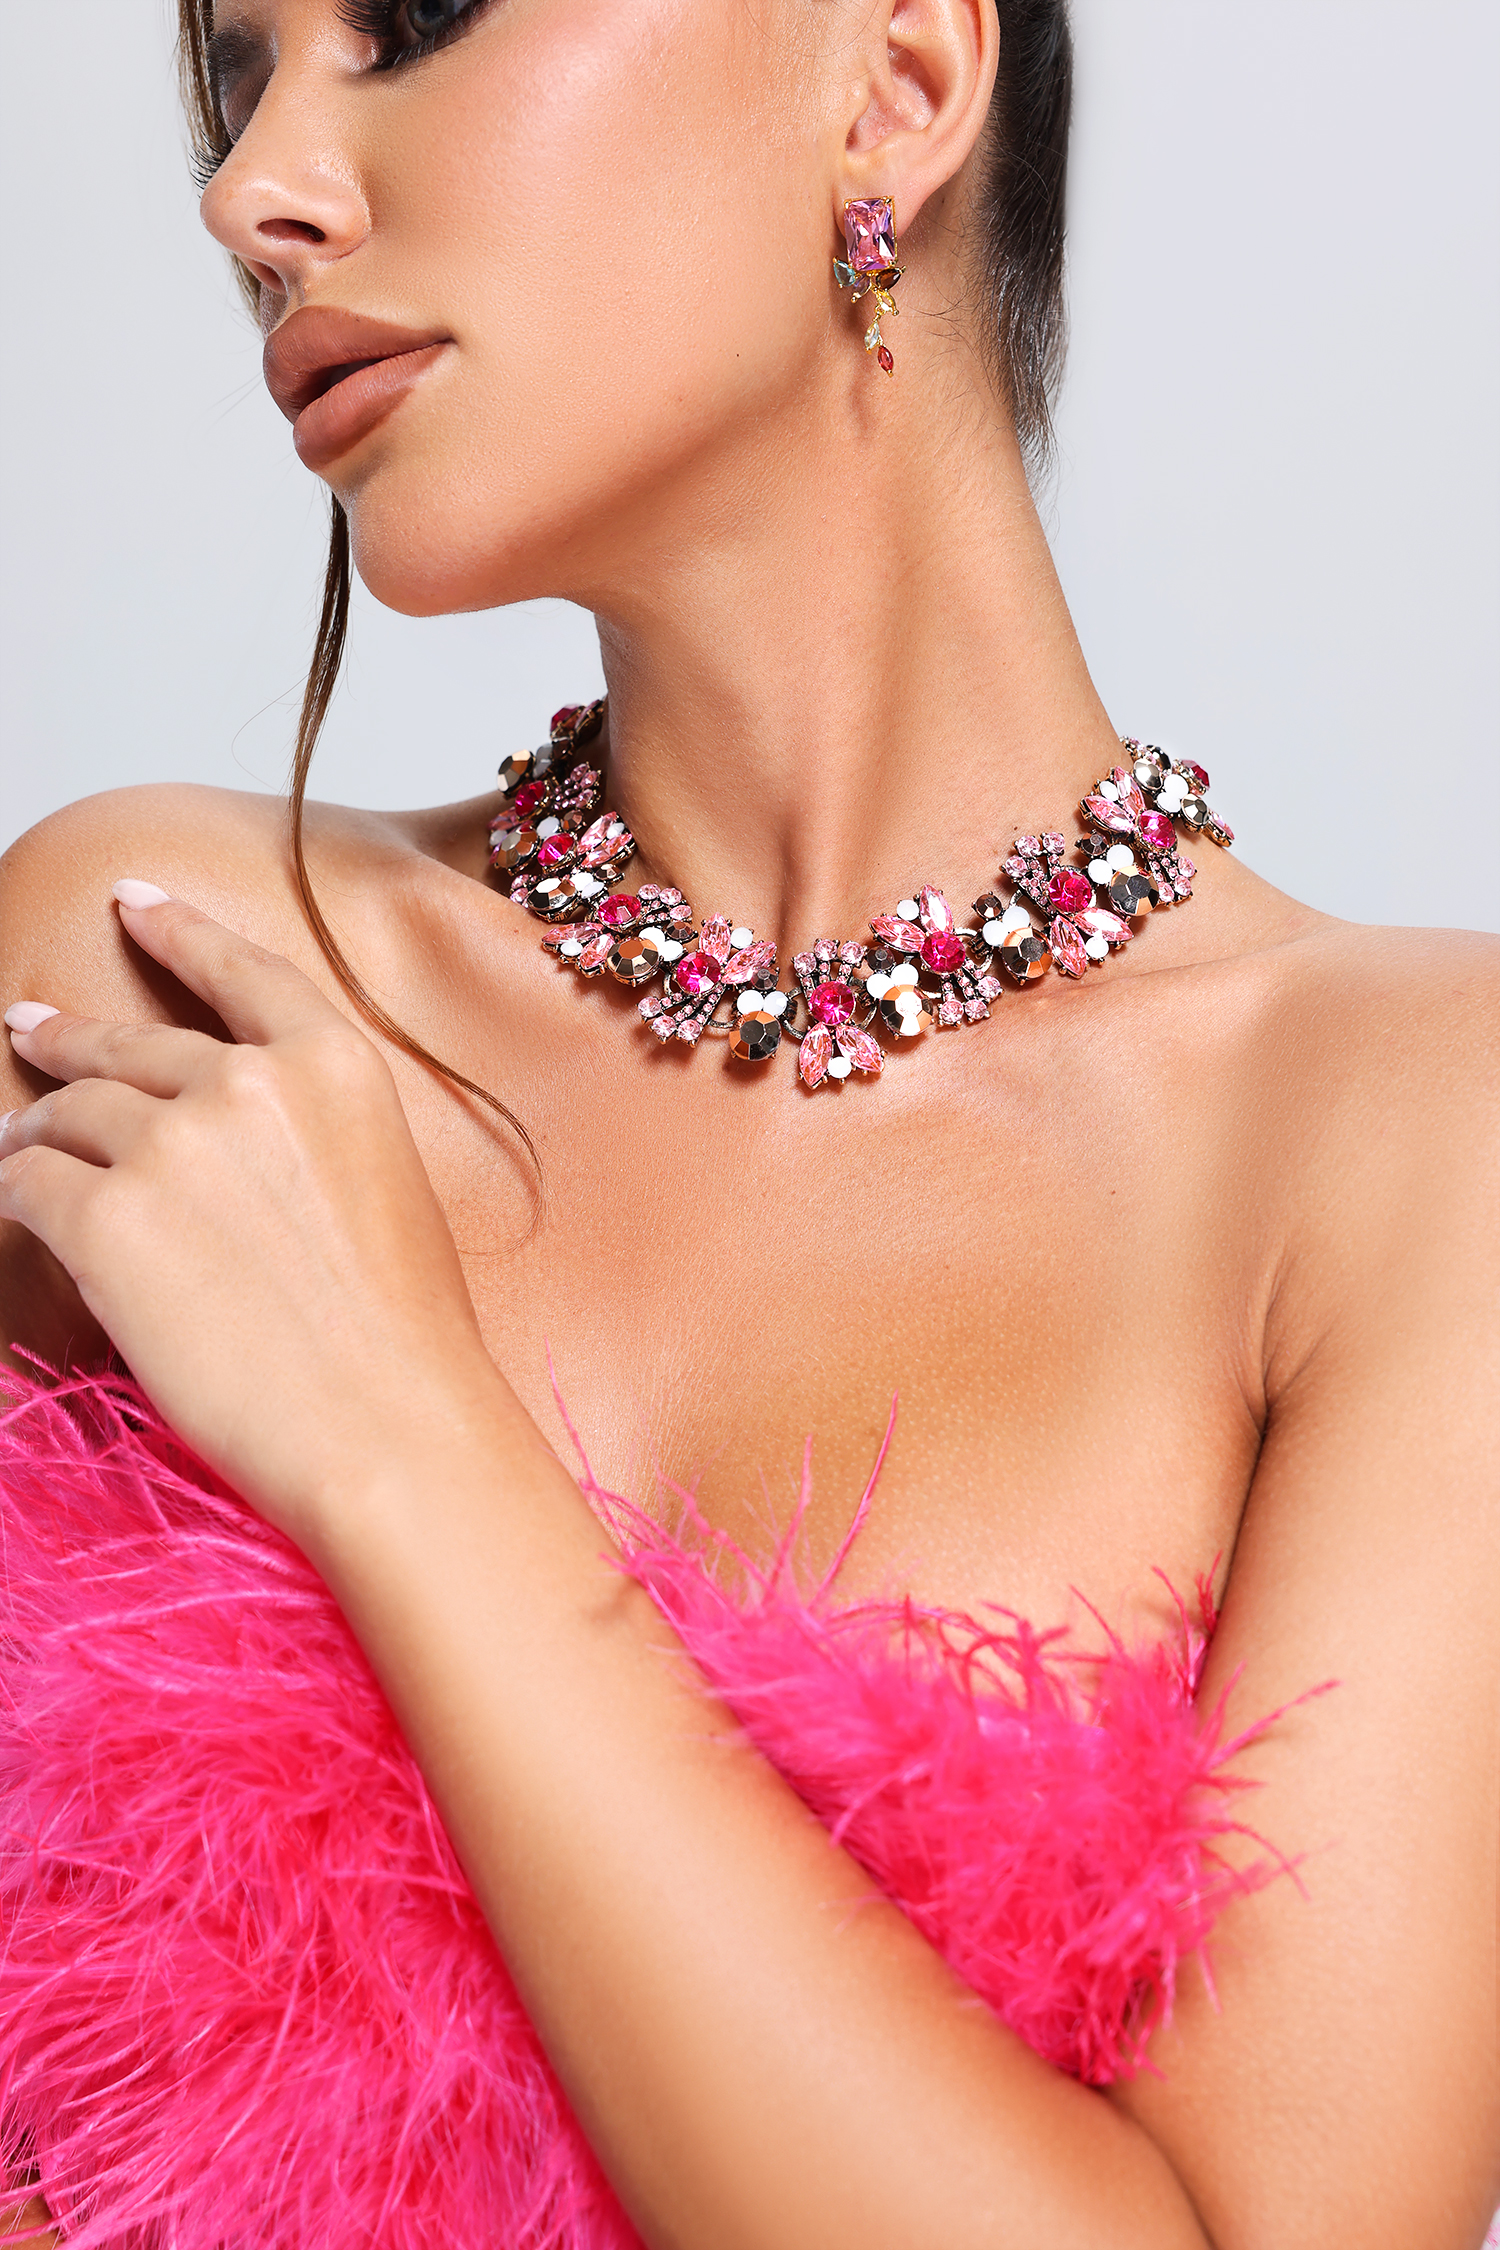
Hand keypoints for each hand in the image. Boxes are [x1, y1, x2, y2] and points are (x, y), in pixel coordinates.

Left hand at [0, 883, 518, 1546]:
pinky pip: (30, 1187)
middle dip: (69, 1037)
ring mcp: (169, 1145)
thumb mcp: (383, 1189)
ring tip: (16, 1146)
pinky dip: (17, 1197)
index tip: (134, 900)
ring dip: (35, 1131)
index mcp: (335, 1066)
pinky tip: (16, 1207)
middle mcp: (248, 1083)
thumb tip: (216, 1149)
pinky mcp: (103, 1217)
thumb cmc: (406, 1336)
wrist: (386, 1425)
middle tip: (29, 1029)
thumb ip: (302, 1136)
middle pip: (132, 1046)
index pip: (240, 972)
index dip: (179, 931)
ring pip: (69, 1115)